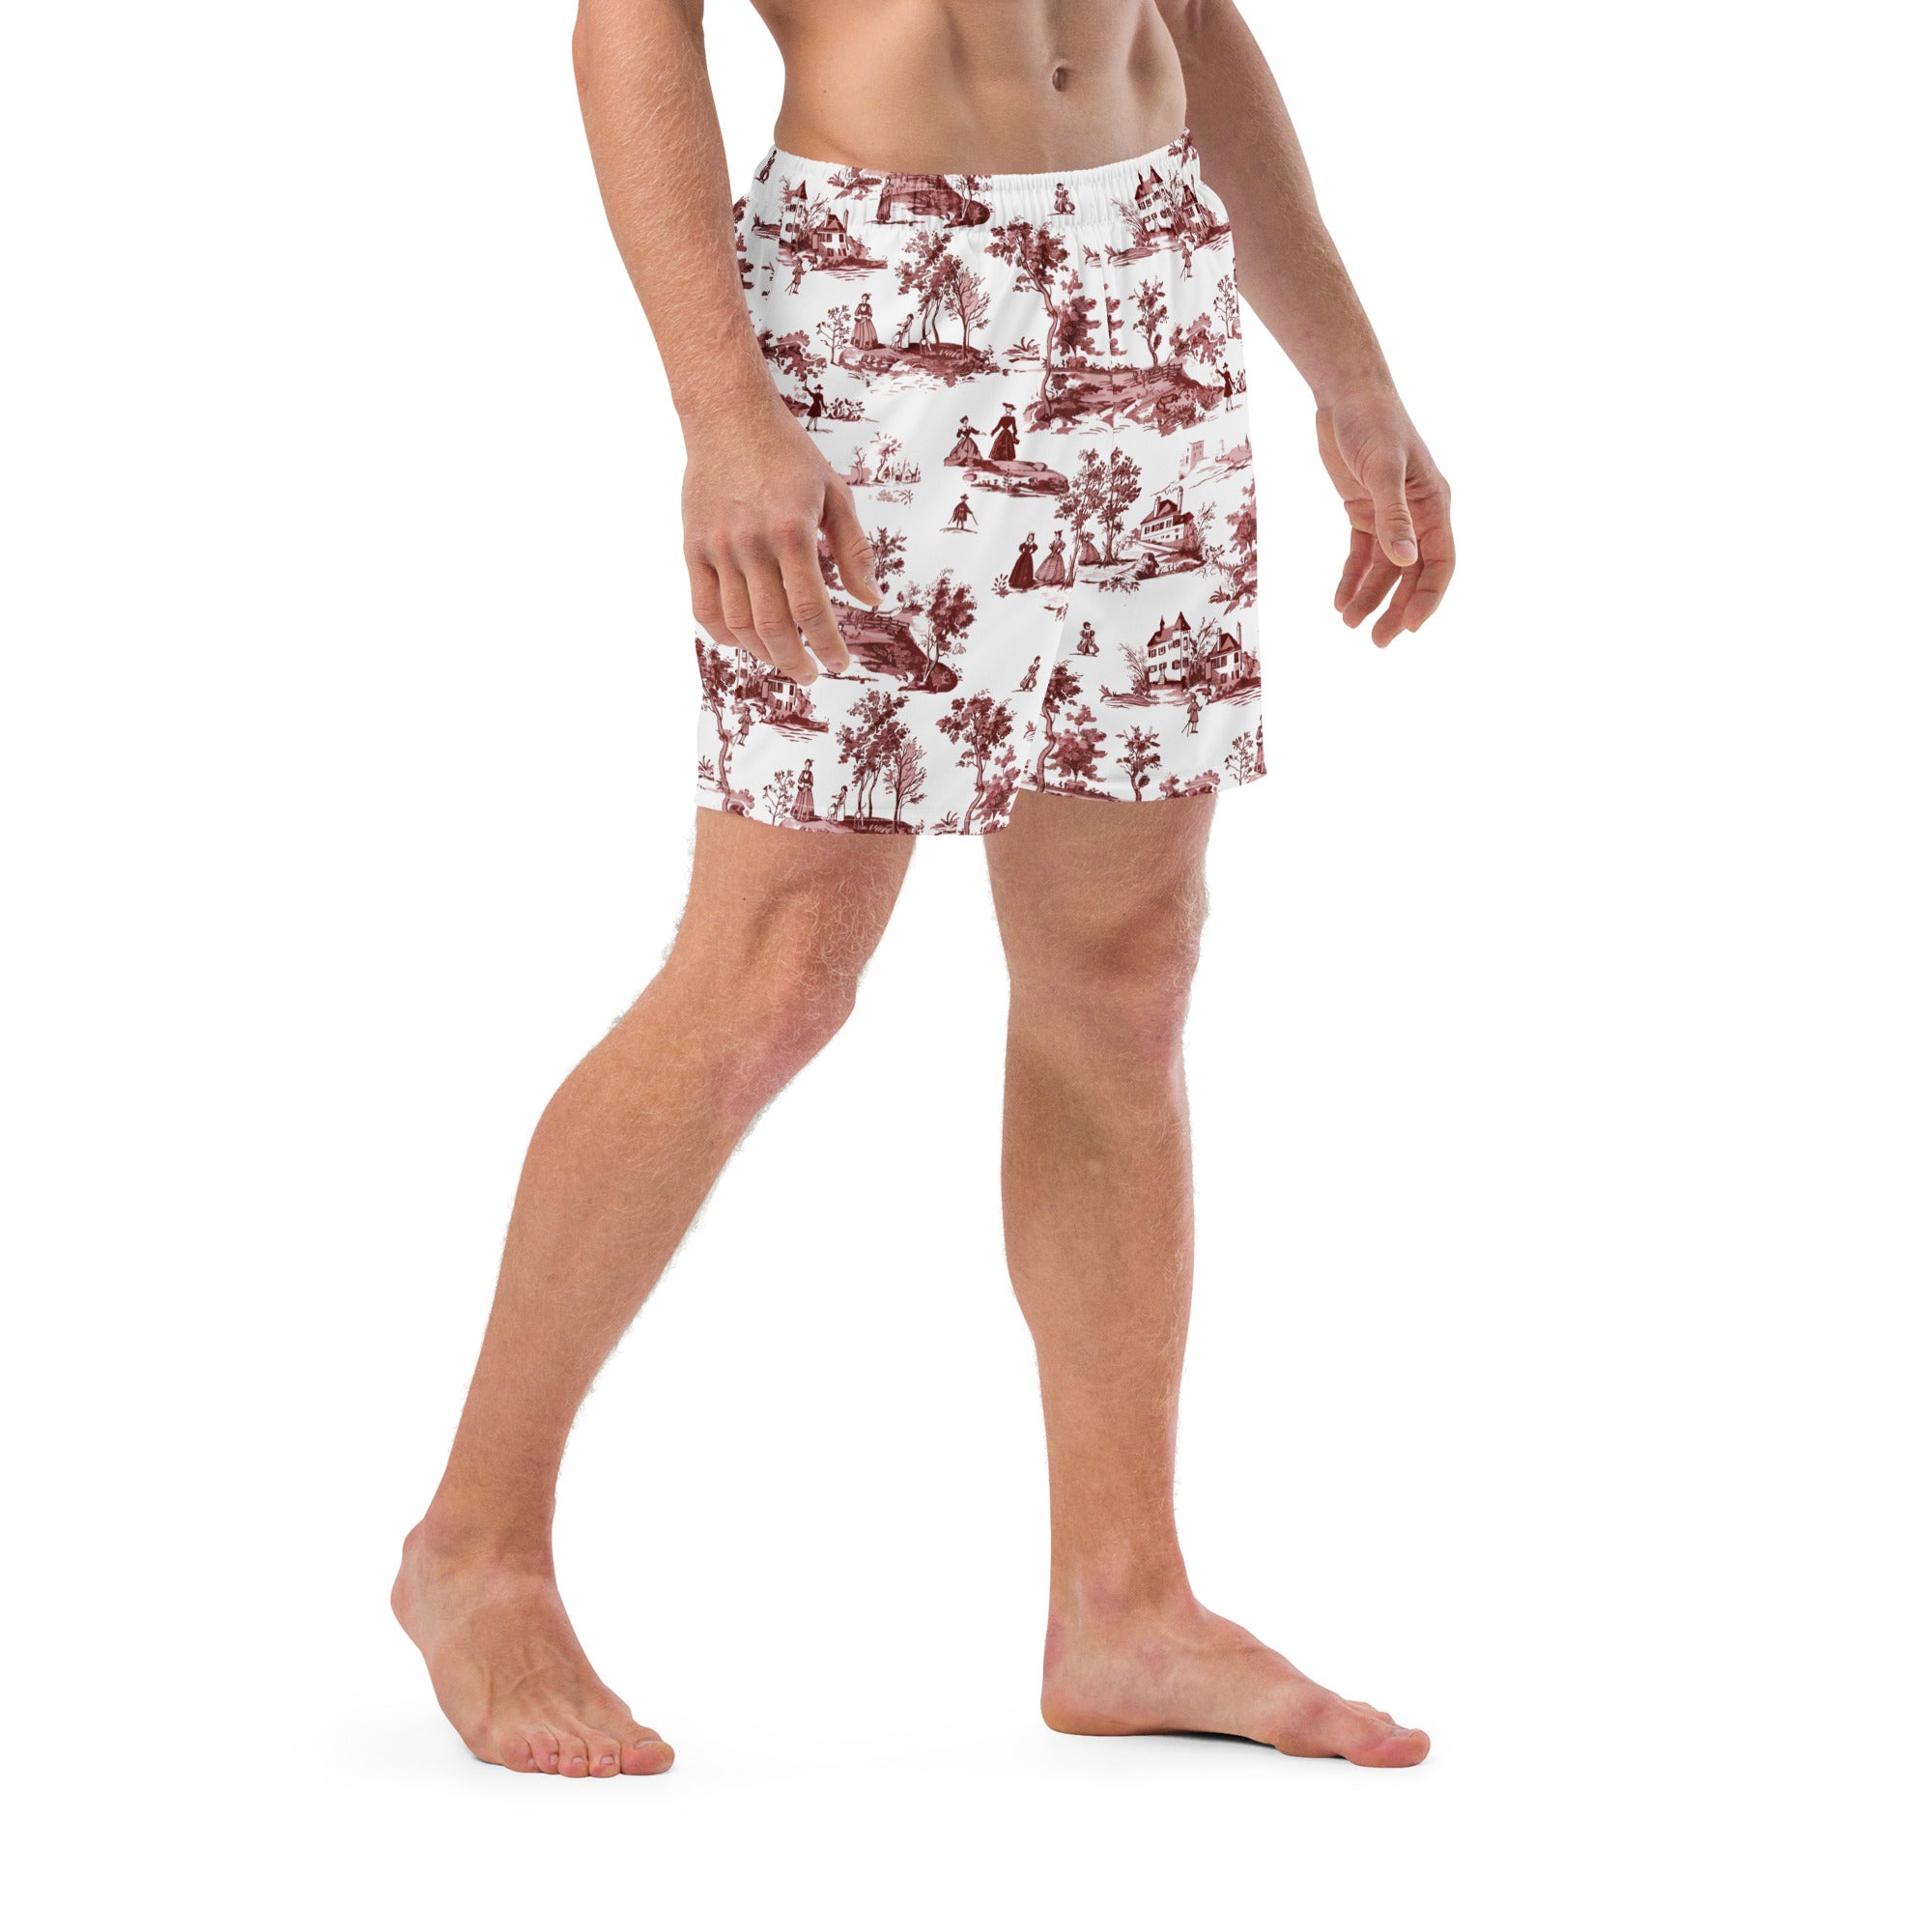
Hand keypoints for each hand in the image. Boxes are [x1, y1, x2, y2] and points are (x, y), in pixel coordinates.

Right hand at [681, 392, 881, 679]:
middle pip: (774, 627)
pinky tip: (745, 642)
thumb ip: (854, 549)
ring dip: (764, 654)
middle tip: (813, 675)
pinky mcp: (693, 547)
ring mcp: (718, 548)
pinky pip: (704, 608)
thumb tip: (872, 599)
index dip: (828, 645)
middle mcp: (752, 544)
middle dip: (797, 662)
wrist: (727, 415)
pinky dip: (725, 635)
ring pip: (738, 625)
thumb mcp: (835, 493)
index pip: (811, 609)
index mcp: (792, 531)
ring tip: (784, 661)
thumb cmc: (787, 452)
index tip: (841, 663)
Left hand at [1316, 389, 1453, 647]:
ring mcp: (1391, 513)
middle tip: (1377, 642)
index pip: (1440, 562)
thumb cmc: (1372, 423)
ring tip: (1348, 624)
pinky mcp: (1364, 510)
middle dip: (1397, 608)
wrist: (1346, 393)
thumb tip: (1405, 561)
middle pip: (1413, 573)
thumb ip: (1393, 517)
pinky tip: (1337, 601)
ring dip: (1370, 597)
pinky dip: (1352, 577)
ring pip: (1385, 568)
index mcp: (1434, 505)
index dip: (1428, 597)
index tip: (1411, 628)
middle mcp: (1417, 514)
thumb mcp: (1382, 470)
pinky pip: (1362, 554)